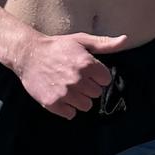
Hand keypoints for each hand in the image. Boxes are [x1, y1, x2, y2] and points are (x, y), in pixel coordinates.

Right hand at [11, 32, 129, 118]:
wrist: (29, 54)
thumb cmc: (58, 46)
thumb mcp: (82, 40)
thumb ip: (105, 43)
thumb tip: (125, 40)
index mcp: (87, 64)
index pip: (105, 80)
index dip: (97, 75)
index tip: (87, 70)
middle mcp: (77, 79)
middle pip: (96, 93)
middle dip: (88, 87)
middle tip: (75, 78)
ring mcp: (65, 93)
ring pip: (86, 106)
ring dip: (79, 99)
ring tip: (69, 87)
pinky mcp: (53, 103)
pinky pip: (70, 114)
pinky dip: (67, 108)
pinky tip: (61, 96)